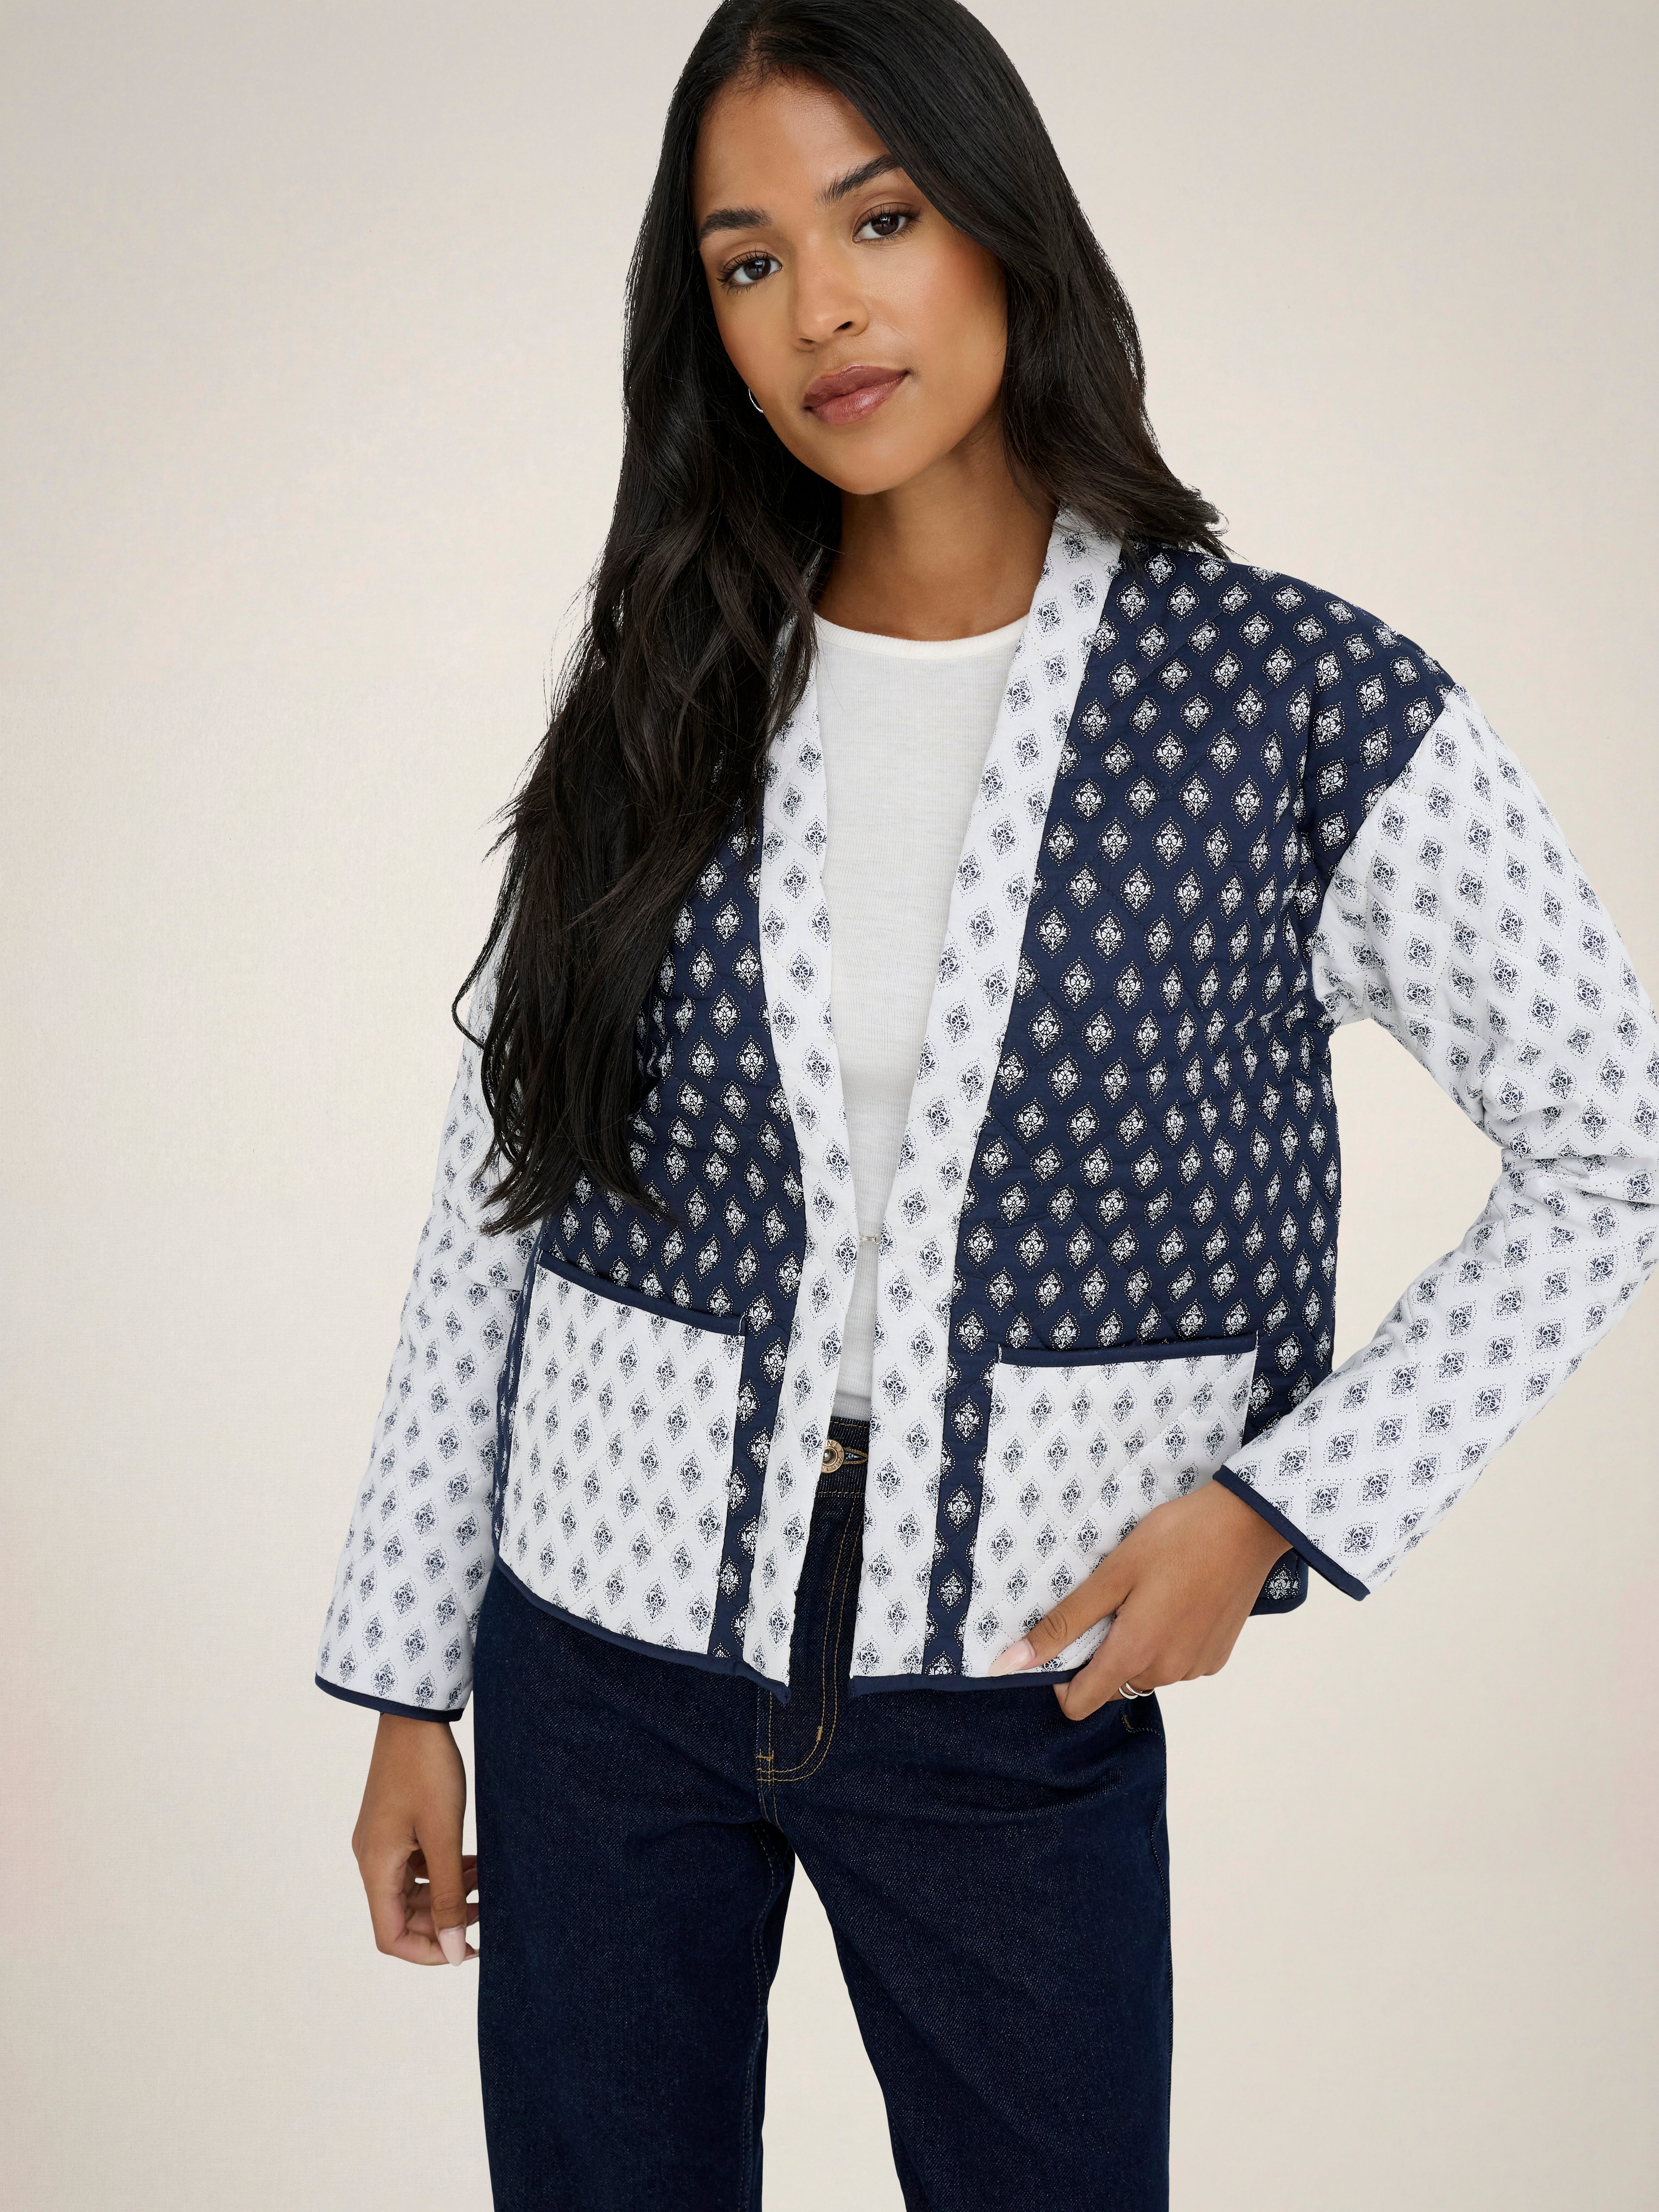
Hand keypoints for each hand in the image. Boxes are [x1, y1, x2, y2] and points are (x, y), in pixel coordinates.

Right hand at [351, 1714, 478, 1964]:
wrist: (413, 1716)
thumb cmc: (426, 1770)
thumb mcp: (443, 1837)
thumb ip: (447, 1897)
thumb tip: (455, 1953)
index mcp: (376, 1868)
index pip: (391, 1937)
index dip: (429, 1952)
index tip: (468, 1950)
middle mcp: (372, 1859)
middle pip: (401, 1916)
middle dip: (443, 1923)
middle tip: (486, 1914)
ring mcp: (381, 1842)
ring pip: (411, 1890)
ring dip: (447, 1895)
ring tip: (486, 1885)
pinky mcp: (394, 1825)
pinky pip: (415, 1865)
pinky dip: (442, 1870)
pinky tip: (473, 1863)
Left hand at [988, 1478, 1292, 1719]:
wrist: (1247, 1524)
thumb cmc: (1177, 1540)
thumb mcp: (1112, 1574)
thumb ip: (1064, 1623)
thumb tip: (1013, 1662)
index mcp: (1135, 1655)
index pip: (1079, 1704)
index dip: (1060, 1678)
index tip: (1067, 1636)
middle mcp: (1167, 1673)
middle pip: (1112, 1683)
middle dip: (1101, 1650)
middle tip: (1113, 1599)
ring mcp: (1196, 1668)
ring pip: (1144, 1671)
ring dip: (1135, 1644)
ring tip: (1148, 1592)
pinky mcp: (1216, 1657)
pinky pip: (1175, 1661)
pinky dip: (1165, 1640)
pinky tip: (1176, 1599)